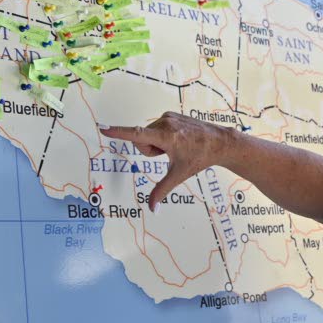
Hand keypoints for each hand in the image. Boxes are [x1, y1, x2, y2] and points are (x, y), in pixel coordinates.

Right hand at [100, 112, 230, 210]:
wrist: (219, 142)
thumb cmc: (200, 157)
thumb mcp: (179, 175)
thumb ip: (162, 190)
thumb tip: (152, 208)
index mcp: (166, 137)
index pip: (136, 135)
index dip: (118, 133)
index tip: (103, 129)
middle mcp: (164, 123)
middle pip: (142, 141)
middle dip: (151, 150)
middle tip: (169, 154)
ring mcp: (168, 117)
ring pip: (148, 134)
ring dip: (158, 143)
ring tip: (177, 146)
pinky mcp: (170, 114)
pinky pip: (156, 128)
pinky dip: (163, 136)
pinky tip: (179, 140)